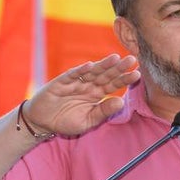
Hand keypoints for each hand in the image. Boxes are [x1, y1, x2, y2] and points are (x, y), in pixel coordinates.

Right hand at [23, 54, 140, 136]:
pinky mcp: (61, 82)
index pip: (114, 84)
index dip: (125, 79)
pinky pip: (72, 75)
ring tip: (115, 58)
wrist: (42, 122)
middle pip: (106, 75)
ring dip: (103, 65)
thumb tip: (121, 102)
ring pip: (91, 72)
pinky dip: (80, 71)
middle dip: (118, 67)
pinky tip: (90, 66)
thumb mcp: (88, 121)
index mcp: (97, 94)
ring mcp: (75, 82)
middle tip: (132, 59)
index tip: (137, 74)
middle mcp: (88, 85)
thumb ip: (103, 111)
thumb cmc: (66, 121)